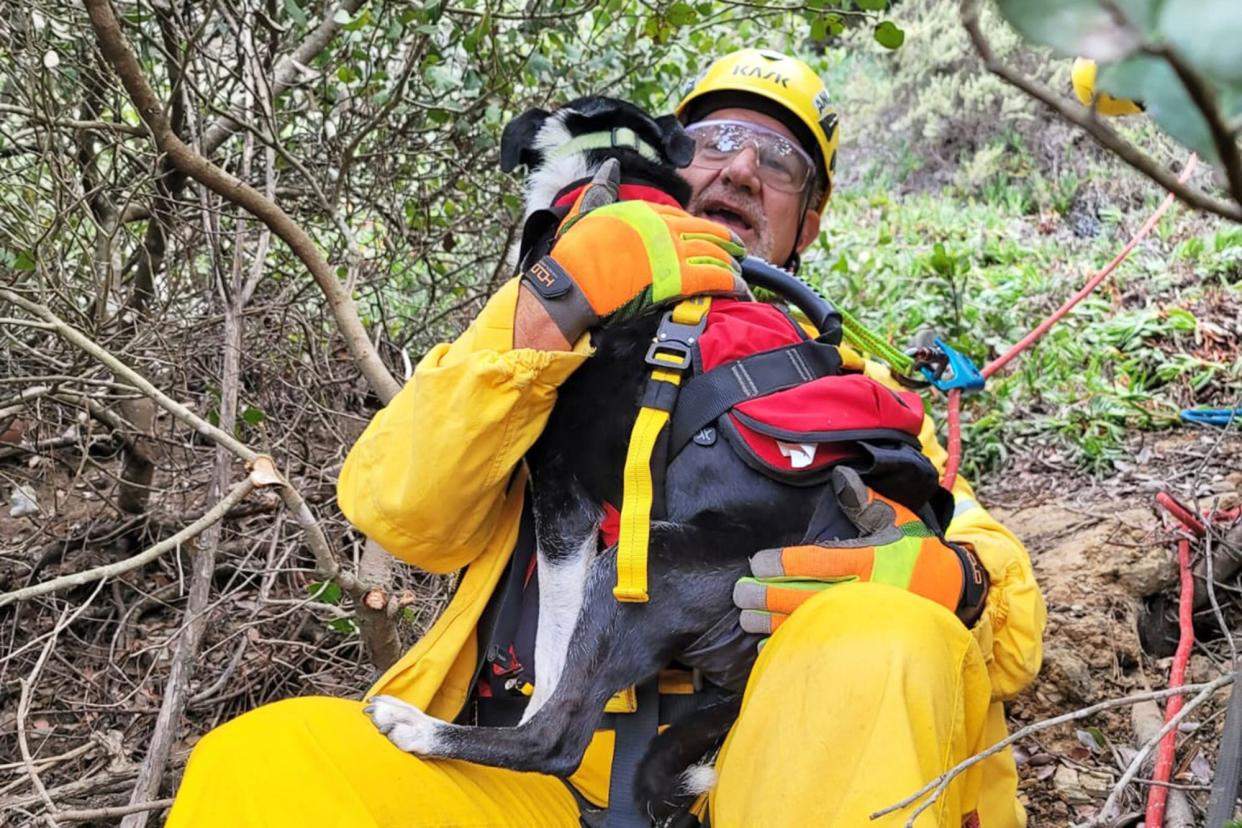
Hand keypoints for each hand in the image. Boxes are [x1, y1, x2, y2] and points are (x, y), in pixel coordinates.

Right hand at [520, 200, 745, 344]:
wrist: (573, 285)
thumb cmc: (574, 255)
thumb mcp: (587, 210)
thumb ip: (603, 189)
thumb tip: (610, 166)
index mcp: (645, 212)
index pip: (682, 217)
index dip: (701, 227)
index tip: (711, 235)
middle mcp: (663, 227)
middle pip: (704, 232)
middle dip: (725, 242)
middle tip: (738, 250)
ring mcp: (672, 252)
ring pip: (713, 254)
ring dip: (730, 264)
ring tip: (740, 272)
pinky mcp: (677, 278)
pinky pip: (713, 277)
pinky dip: (730, 281)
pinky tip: (739, 287)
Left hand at [734, 466, 988, 635]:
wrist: (956, 596)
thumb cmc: (921, 555)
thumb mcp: (901, 522)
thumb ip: (866, 502)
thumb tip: (839, 476)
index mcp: (870, 561)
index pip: (818, 562)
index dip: (784, 563)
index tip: (757, 563)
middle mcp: (863, 594)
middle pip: (806, 596)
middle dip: (768, 596)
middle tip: (739, 594)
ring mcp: (862, 623)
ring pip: (809, 624)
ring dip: (772, 623)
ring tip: (745, 619)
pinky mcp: (864, 644)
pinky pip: (823, 646)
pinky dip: (794, 647)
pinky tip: (769, 647)